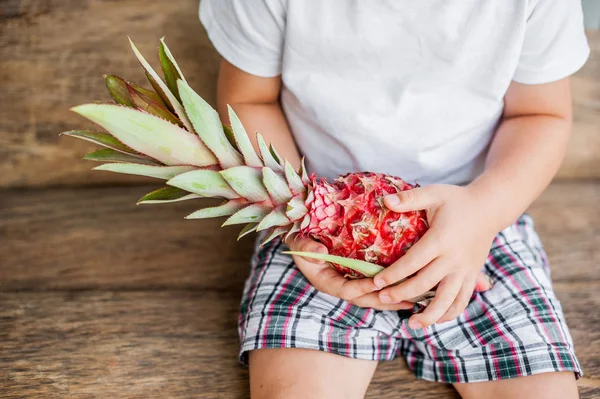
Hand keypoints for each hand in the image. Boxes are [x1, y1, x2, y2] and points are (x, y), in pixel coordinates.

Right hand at [286, 236, 413, 310]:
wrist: (300, 238)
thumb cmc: (299, 241)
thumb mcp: (298, 243)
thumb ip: (306, 248)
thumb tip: (319, 254)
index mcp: (327, 282)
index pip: (347, 290)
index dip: (363, 288)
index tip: (379, 284)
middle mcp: (340, 286)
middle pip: (365, 299)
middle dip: (386, 301)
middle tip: (408, 300)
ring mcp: (349, 284)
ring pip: (373, 297)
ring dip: (393, 299)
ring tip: (416, 299)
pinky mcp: (357, 279)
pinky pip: (375, 288)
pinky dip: (390, 288)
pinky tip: (409, 286)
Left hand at [374, 184, 496, 328]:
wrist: (490, 208)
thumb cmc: (456, 199)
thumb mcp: (433, 193)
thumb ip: (409, 198)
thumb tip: (384, 200)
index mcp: (441, 239)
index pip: (413, 262)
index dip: (393, 274)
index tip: (376, 282)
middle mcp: (454, 259)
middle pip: (425, 284)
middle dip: (401, 294)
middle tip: (381, 299)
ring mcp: (465, 270)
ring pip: (447, 300)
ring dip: (429, 315)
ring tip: (411, 324)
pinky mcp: (473, 276)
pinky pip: (462, 300)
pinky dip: (449, 313)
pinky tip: (434, 320)